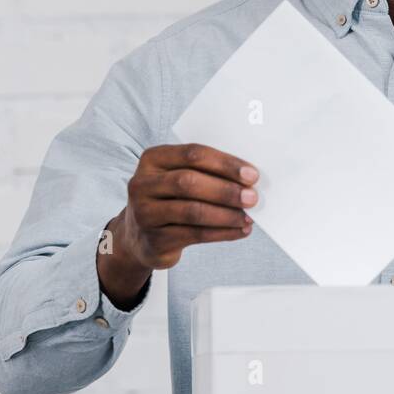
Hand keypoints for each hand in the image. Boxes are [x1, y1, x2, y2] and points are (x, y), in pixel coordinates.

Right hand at [99, 143, 259, 306]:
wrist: (140, 236)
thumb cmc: (170, 199)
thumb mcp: (178, 178)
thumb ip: (206, 172)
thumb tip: (248, 179)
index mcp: (153, 159)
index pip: (192, 154)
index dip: (224, 164)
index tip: (252, 174)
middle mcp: (143, 184)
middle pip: (189, 182)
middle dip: (226, 190)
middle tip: (252, 197)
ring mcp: (144, 213)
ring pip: (192, 211)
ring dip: (226, 214)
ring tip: (248, 217)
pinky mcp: (154, 239)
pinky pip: (194, 235)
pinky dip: (222, 233)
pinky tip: (240, 230)